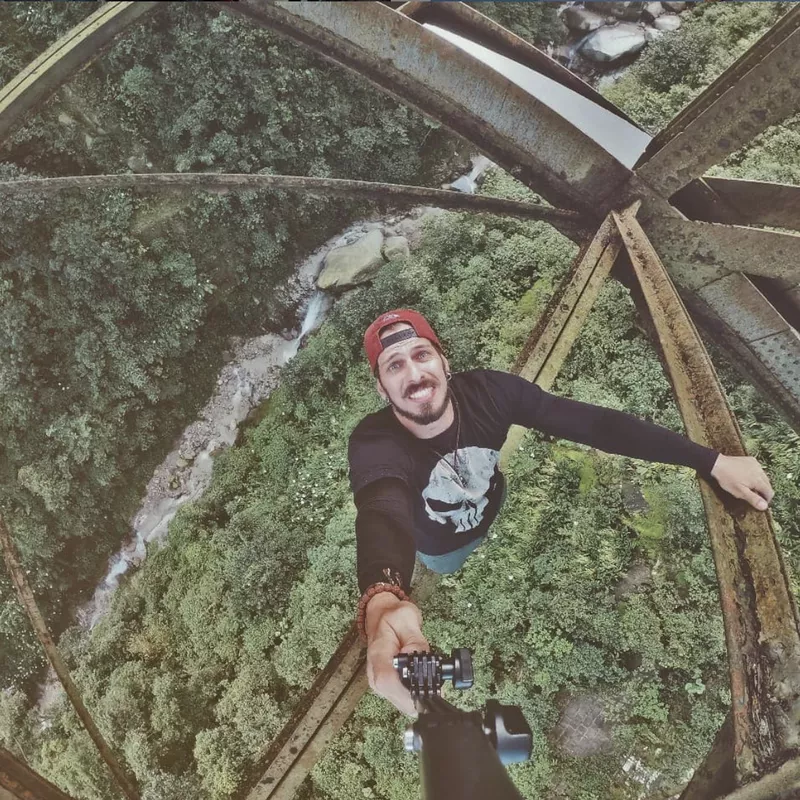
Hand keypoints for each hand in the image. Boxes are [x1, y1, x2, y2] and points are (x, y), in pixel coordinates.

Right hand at [365, 593, 429, 715]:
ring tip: (427, 676)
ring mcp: (379, 683)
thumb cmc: (393, 616)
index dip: (408, 692)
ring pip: (403, 704)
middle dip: (420, 696)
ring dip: (418, 694)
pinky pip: (404, 698)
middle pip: (399, 700)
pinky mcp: (386, 686)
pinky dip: (415, 692)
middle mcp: (375, 674)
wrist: (381, 616)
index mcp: (378, 655)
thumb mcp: (407, 619)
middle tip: (434, 681)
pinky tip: (420, 679)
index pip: (387, 682)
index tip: (427, 690)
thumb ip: (416, 641)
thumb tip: (422, 659)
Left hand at [710, 454, 773, 509]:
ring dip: (760, 482)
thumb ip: (753, 499)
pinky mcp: (751, 460)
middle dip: (763, 491)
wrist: (718, 464)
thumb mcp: (739, 492)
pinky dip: (756, 474)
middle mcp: (760, 471)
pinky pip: (758, 469)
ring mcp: (756, 465)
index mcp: (759, 480)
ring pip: (764, 476)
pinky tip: (747, 476)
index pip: (770, 492)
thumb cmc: (727, 479)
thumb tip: (765, 507)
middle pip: (768, 484)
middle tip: (754, 495)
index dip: (766, 500)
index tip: (760, 503)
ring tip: (749, 486)